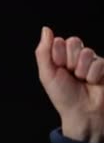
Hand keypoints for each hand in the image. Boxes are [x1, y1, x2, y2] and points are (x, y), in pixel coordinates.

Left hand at [35, 26, 103, 142]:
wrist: (82, 113)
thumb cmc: (63, 96)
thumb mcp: (47, 75)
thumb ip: (44, 52)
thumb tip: (46, 29)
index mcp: (61, 57)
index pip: (60, 41)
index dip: (58, 56)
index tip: (58, 69)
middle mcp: (77, 56)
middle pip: (74, 42)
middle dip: (69, 61)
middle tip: (71, 75)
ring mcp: (93, 61)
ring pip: (87, 52)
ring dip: (81, 70)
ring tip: (82, 81)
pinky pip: (99, 63)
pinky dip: (94, 76)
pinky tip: (93, 83)